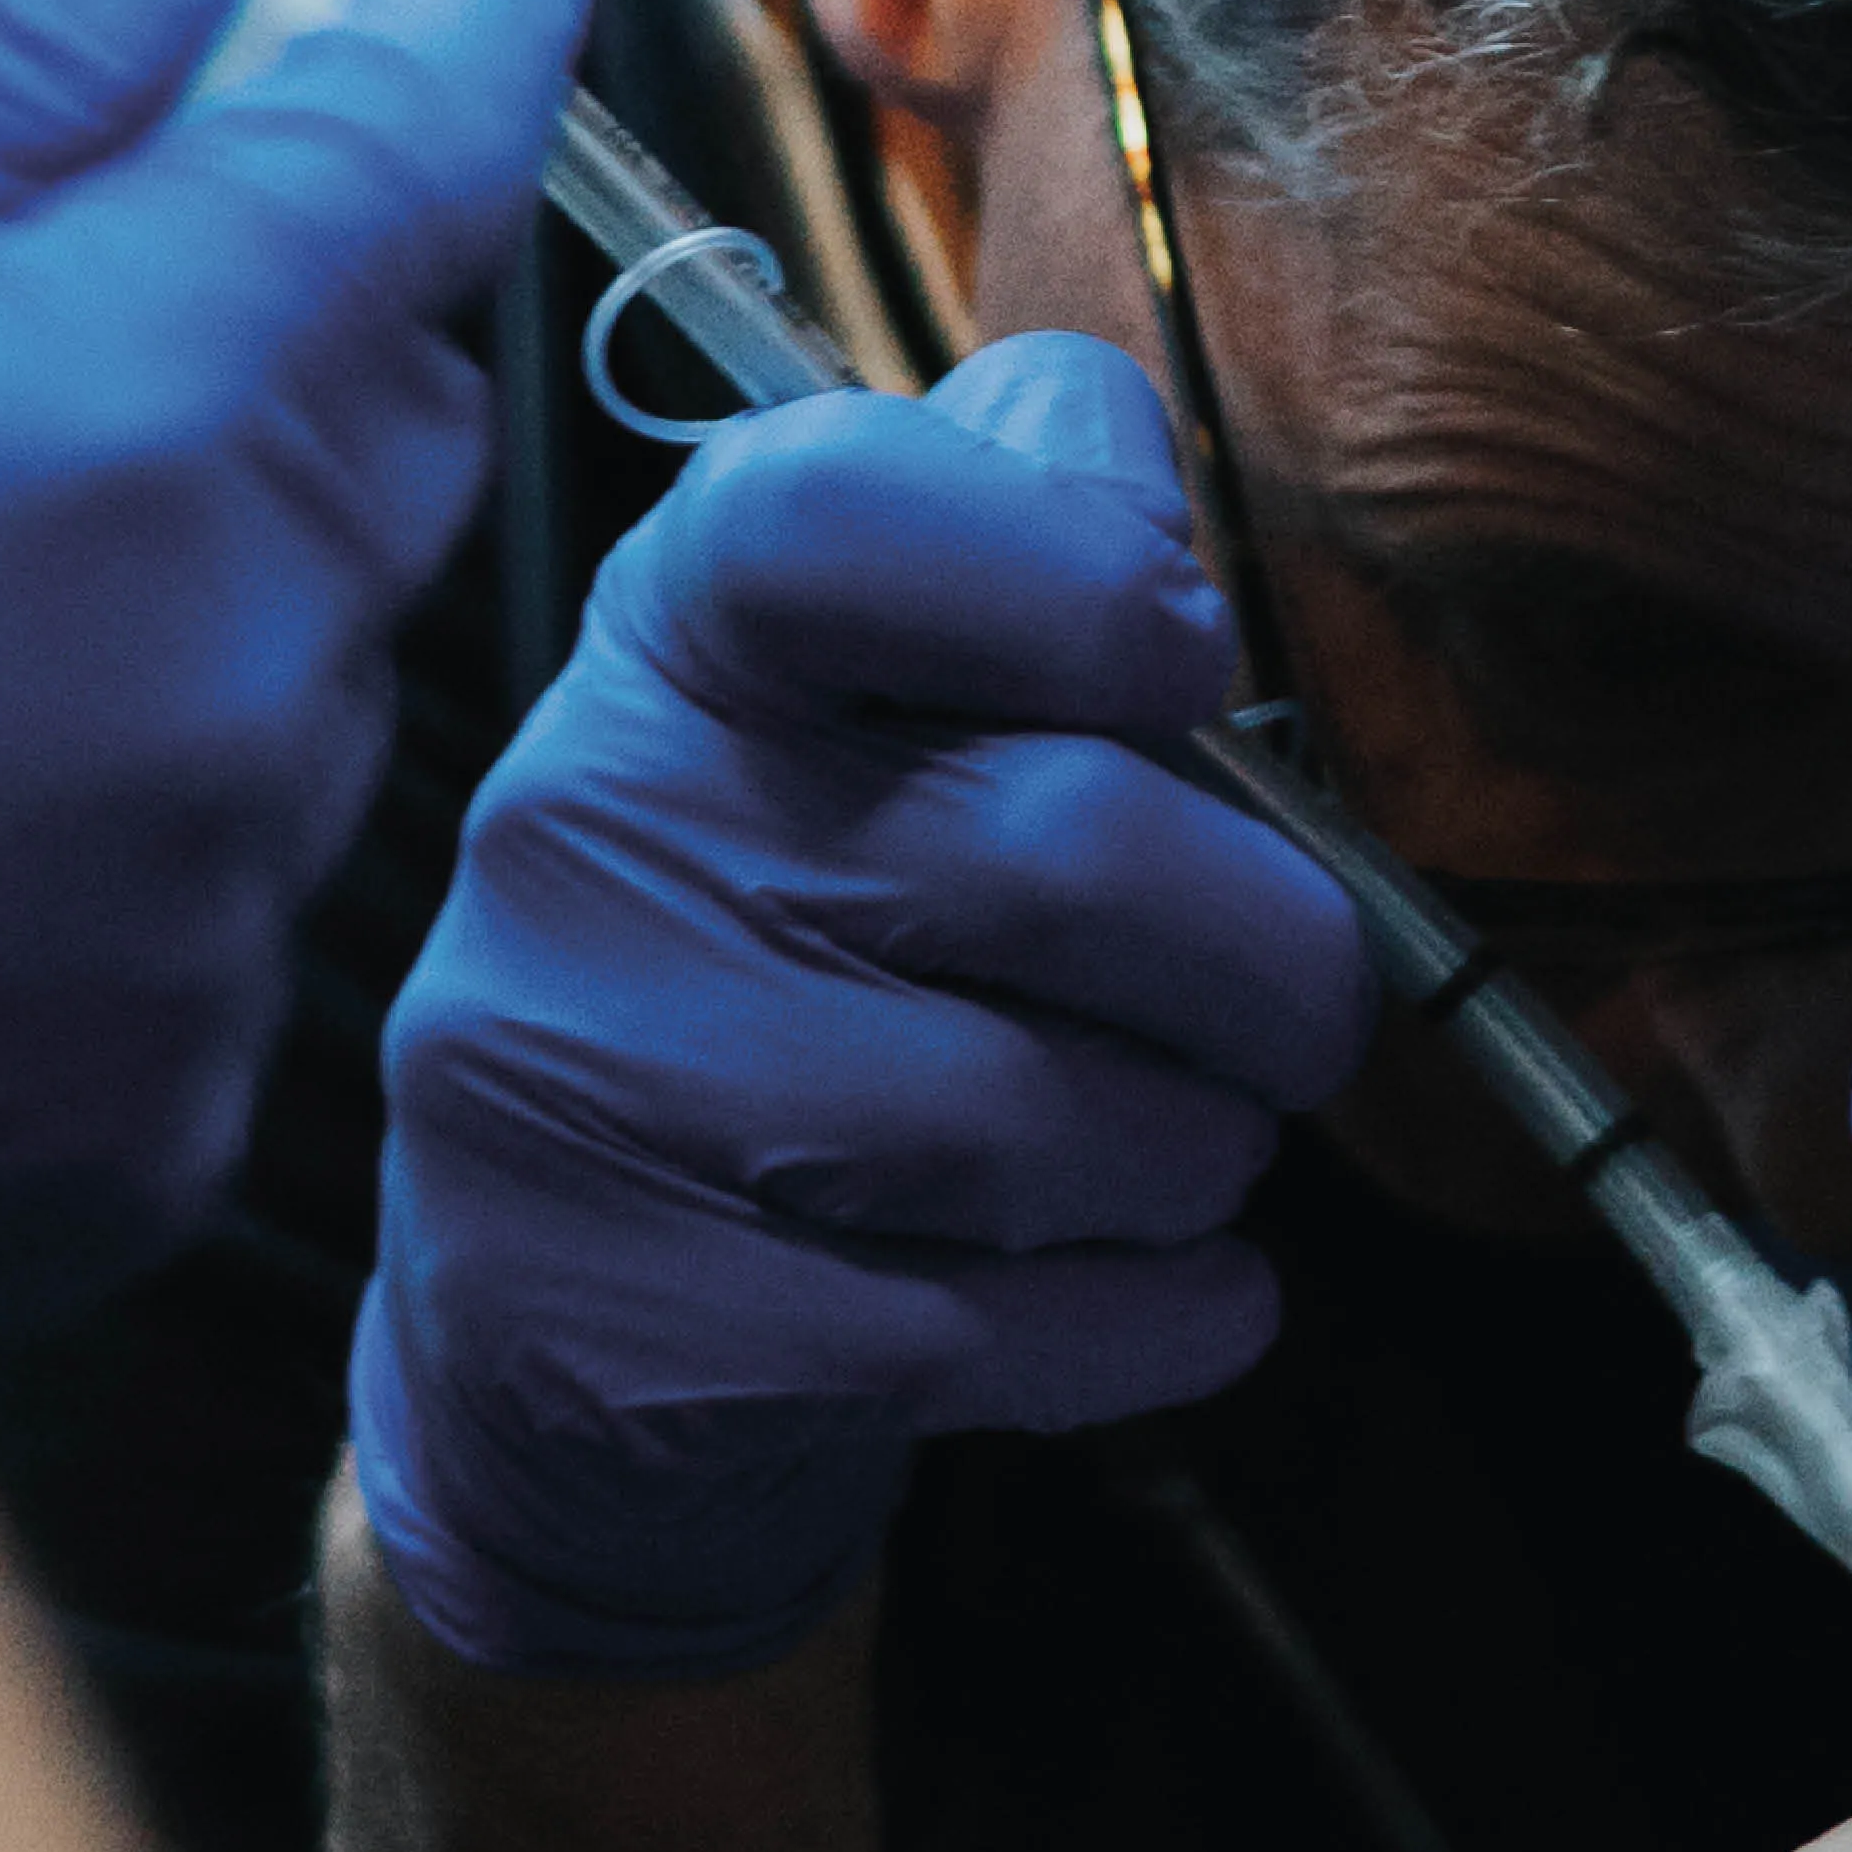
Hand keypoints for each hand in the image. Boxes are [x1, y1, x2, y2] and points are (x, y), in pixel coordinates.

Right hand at [0, 0, 579, 1337]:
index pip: (412, 161)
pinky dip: (112, 815)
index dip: (457, 38)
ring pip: (311, 660)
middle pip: (388, 419)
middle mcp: (228, 671)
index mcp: (130, 408)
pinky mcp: (129, 1112)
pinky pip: (206, 897)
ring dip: (196, 577)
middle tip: (77, 280)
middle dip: (291, 315)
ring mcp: (192, 915)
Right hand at [351, 338, 1373, 1682]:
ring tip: (1173, 1152)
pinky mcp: (636, 1319)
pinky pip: (1007, 1323)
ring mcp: (591, 1084)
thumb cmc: (798, 981)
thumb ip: (1024, 561)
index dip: (1072, 565)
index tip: (1189, 661)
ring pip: (1051, 1114)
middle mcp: (592, 826)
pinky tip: (1163, 1296)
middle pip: (1062, 848)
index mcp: (672, 635)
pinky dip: (1160, 1319)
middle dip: (1271, 957)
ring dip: (1197, 1154)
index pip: (839, 508)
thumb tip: (1160, 523)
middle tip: (1294, 1011)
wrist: (557, 1343)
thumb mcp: (869, 728)